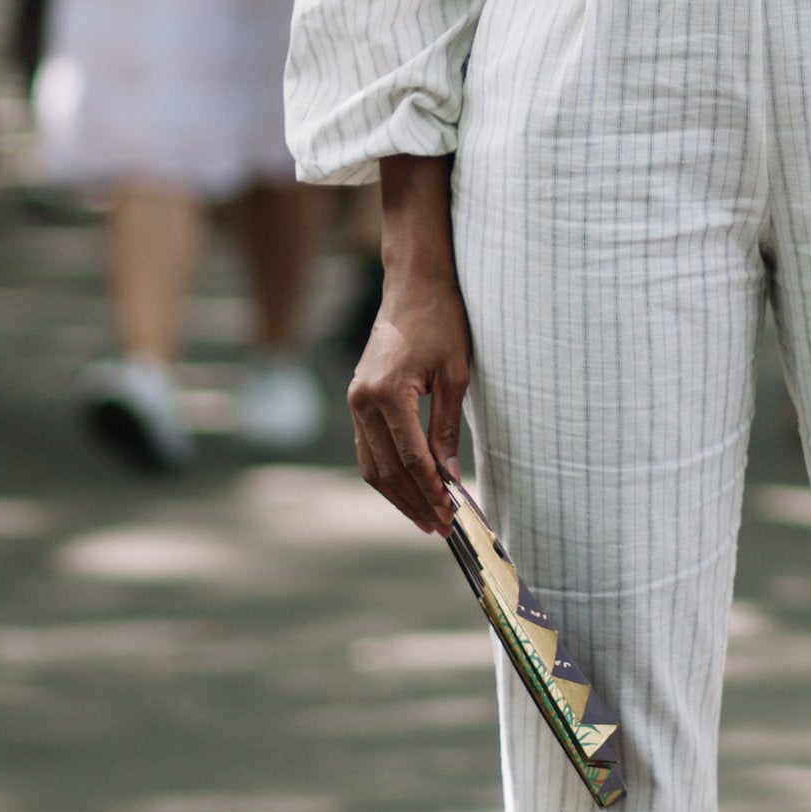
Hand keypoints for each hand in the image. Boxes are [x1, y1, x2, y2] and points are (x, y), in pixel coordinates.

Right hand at [349, 260, 471, 535]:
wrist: (414, 283)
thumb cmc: (441, 321)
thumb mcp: (455, 376)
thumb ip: (447, 430)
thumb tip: (448, 478)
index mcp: (387, 394)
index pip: (412, 459)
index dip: (431, 493)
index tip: (451, 517)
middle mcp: (362, 401)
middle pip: (386, 470)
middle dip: (413, 502)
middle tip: (439, 528)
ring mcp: (355, 400)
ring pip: (371, 464)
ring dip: (397, 495)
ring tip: (424, 518)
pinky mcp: (357, 398)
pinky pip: (368, 448)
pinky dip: (387, 472)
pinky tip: (408, 489)